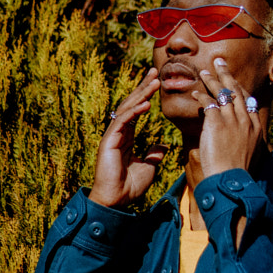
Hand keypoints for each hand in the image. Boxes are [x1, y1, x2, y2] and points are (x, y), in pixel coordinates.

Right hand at [89, 68, 166, 207]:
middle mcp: (118, 132)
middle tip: (155, 71)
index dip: (146, 94)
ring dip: (141, 94)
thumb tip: (163, 146)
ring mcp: (112, 135)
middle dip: (143, 87)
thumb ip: (154, 155)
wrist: (116, 201)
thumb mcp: (148, 168)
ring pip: (127, 109)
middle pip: (131, 103)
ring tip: (153, 81)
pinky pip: (123, 122)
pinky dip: (134, 112)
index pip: (136, 109)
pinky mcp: (109, 141)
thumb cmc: (128, 187)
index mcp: (126, 136)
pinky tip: (145, 104)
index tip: (157, 80)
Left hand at [190, 58, 265, 182]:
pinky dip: (201, 96)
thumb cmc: (238, 174)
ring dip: (212, 80)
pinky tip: (195, 92)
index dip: (238, 88)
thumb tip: (244, 139)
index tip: (232, 80)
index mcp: (256, 127)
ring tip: (204, 72)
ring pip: (222, 94)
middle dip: (227, 75)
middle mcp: (246, 120)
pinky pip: (208, 103)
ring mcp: (233, 120)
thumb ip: (248, 142)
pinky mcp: (217, 123)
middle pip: (236, 91)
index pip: (248, 100)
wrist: (231, 182)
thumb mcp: (252, 155)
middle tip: (219, 62)